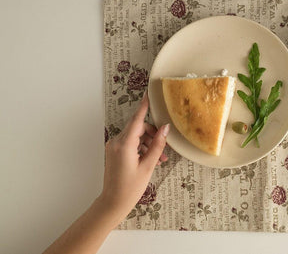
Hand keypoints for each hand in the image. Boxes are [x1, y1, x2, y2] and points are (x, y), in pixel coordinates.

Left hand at [99, 93, 168, 221]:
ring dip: (148, 143)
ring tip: (160, 158)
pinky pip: (130, 143)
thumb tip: (165, 128)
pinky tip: (150, 158)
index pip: (137, 120)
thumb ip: (157, 145)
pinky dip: (141, 147)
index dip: (143, 106)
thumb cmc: (131, 187)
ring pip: (135, 136)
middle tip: (164, 146)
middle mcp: (116, 142)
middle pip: (138, 128)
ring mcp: (113, 146)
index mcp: (124, 144)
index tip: (147, 94)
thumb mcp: (148, 166)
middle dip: (152, 134)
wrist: (113, 202)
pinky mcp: (114, 152)